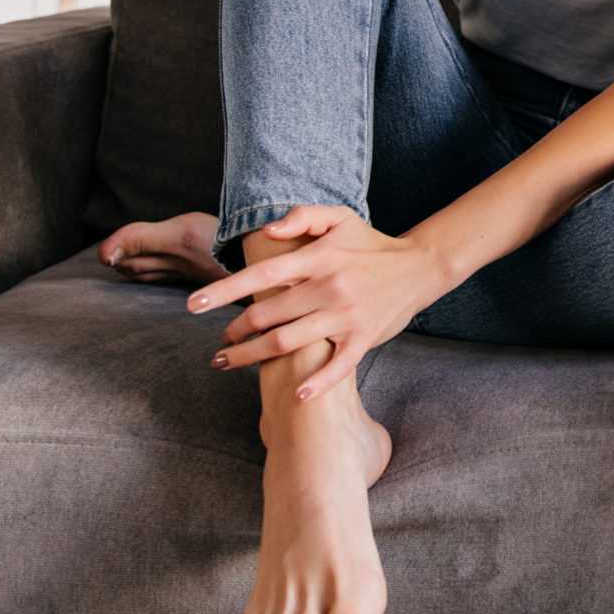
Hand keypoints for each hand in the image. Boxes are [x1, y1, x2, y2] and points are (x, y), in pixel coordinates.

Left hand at [185, 204, 449, 401]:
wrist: (419, 268)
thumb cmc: (371, 244)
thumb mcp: (340, 218)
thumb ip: (302, 217)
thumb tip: (266, 231)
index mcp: (320, 257)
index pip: (262, 275)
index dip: (225, 290)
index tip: (194, 304)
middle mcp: (329, 287)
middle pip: (267, 316)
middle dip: (234, 331)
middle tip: (219, 341)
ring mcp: (346, 316)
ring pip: (287, 343)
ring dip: (251, 357)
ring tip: (229, 362)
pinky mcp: (363, 339)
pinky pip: (336, 368)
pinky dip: (316, 385)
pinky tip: (297, 396)